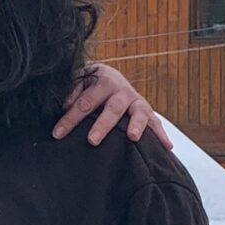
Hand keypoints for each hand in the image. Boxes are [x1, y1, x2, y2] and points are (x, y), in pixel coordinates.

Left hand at [53, 63, 172, 148]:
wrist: (111, 78)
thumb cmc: (90, 85)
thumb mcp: (79, 81)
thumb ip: (71, 91)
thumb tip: (64, 105)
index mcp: (102, 80)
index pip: (84, 102)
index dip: (70, 119)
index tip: (57, 134)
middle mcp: (122, 90)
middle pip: (112, 108)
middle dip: (102, 125)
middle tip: (92, 140)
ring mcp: (136, 100)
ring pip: (138, 112)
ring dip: (137, 125)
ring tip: (134, 137)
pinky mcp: (147, 111)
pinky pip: (156, 122)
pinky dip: (162, 134)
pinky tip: (167, 147)